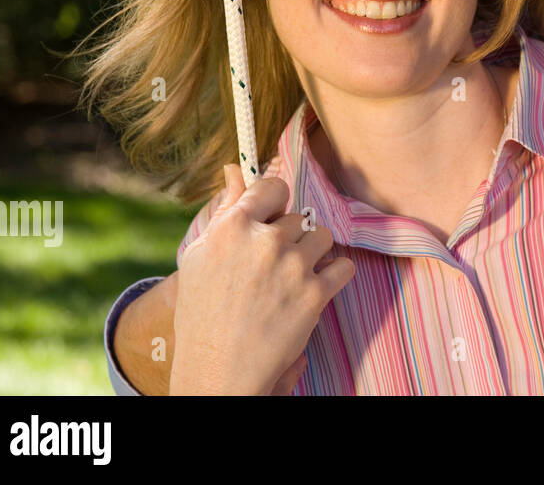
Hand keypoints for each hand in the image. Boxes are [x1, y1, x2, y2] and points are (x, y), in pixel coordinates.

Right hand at [169, 164, 354, 394]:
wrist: (217, 372)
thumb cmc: (202, 316)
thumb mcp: (200, 258)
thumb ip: (225, 211)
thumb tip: (235, 170)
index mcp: (233, 227)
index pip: (273, 187)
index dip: (275, 203)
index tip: (272, 219)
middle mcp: (265, 241)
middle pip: (297, 217)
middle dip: (289, 238)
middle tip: (272, 267)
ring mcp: (293, 267)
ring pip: (322, 236)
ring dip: (314, 253)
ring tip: (293, 277)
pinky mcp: (316, 294)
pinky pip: (343, 266)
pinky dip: (335, 276)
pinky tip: (316, 288)